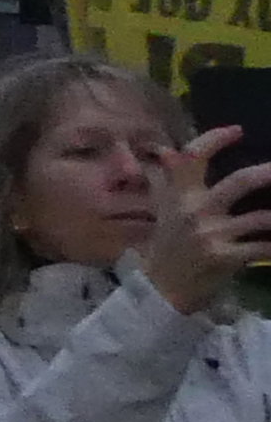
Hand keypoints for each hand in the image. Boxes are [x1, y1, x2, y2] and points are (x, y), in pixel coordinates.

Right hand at [144, 128, 270, 314]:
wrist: (160, 290)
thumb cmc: (167, 248)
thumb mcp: (166, 212)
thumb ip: (174, 185)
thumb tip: (170, 153)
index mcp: (179, 195)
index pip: (193, 157)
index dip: (215, 139)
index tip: (238, 130)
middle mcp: (195, 210)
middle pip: (239, 182)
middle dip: (268, 173)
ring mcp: (210, 234)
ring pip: (261, 218)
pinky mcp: (224, 257)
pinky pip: (262, 248)